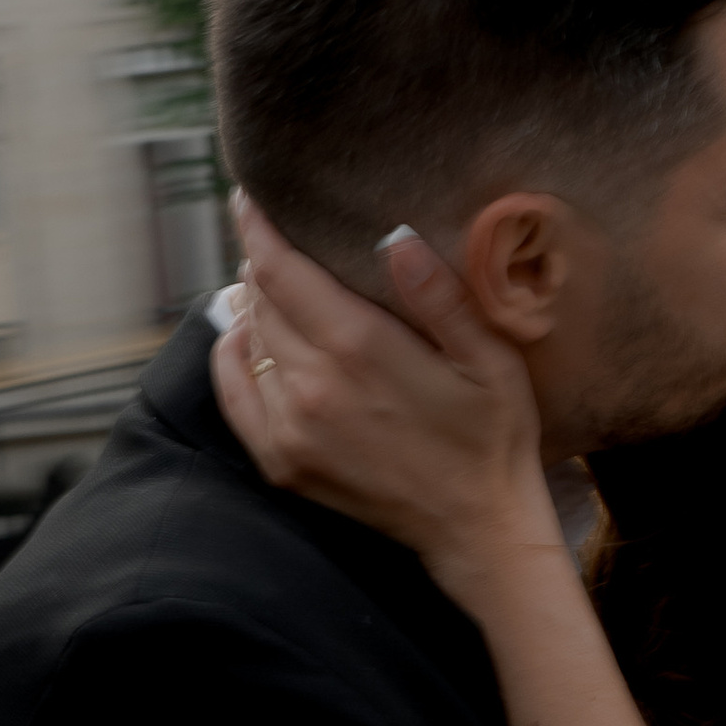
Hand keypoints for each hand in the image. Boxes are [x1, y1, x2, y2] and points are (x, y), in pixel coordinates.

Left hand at [215, 199, 562, 591]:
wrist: (477, 527)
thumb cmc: (493, 435)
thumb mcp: (490, 358)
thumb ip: (440, 296)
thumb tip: (394, 237)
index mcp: (359, 349)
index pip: (281, 270)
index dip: (258, 228)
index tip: (248, 198)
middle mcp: (311, 386)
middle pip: (260, 300)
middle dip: (262, 263)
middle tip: (275, 239)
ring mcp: (290, 428)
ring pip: (248, 341)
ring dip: (254, 307)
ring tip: (271, 284)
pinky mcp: (282, 462)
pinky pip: (233, 392)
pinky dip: (233, 356)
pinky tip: (246, 337)